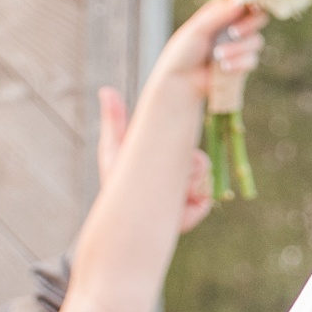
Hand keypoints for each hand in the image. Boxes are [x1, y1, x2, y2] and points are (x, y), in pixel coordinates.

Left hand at [99, 91, 229, 232]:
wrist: (126, 220)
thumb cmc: (117, 185)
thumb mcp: (115, 150)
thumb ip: (115, 121)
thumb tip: (106, 90)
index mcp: (168, 152)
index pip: (183, 136)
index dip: (181, 135)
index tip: (176, 136)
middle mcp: (184, 167)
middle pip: (197, 154)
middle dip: (184, 164)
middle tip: (162, 172)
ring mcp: (196, 185)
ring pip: (202, 170)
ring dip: (185, 180)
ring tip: (164, 190)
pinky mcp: (202, 204)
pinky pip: (206, 191)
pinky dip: (191, 194)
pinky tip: (176, 203)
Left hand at [154, 0, 266, 95]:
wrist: (181, 80)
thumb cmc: (185, 50)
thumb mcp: (198, 28)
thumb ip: (219, 14)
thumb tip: (241, 1)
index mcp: (223, 11)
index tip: (251, 4)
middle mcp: (235, 25)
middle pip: (259, 17)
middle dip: (249, 25)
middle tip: (233, 32)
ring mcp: (240, 45)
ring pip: (256, 41)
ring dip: (238, 48)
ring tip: (217, 55)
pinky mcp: (243, 63)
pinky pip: (251, 60)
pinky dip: (238, 63)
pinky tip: (223, 67)